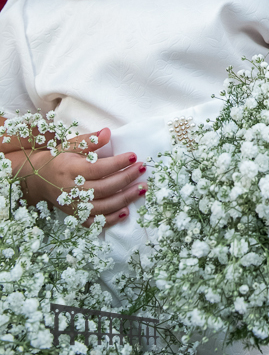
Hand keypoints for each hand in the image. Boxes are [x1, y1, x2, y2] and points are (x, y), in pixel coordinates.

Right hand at [17, 126, 145, 222]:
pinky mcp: (75, 217)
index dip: (117, 163)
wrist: (39, 179)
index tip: (134, 156)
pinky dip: (111, 219)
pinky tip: (126, 211)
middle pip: (103, 188)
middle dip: (126, 179)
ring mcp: (73, 206)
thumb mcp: (71, 145)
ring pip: (102, 207)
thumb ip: (90, 140)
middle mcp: (71, 190)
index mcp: (70, 169)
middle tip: (143, 169)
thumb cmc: (60, 159)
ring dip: (124, 199)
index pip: (97, 168)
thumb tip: (107, 132)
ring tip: (142, 189)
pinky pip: (94, 222)